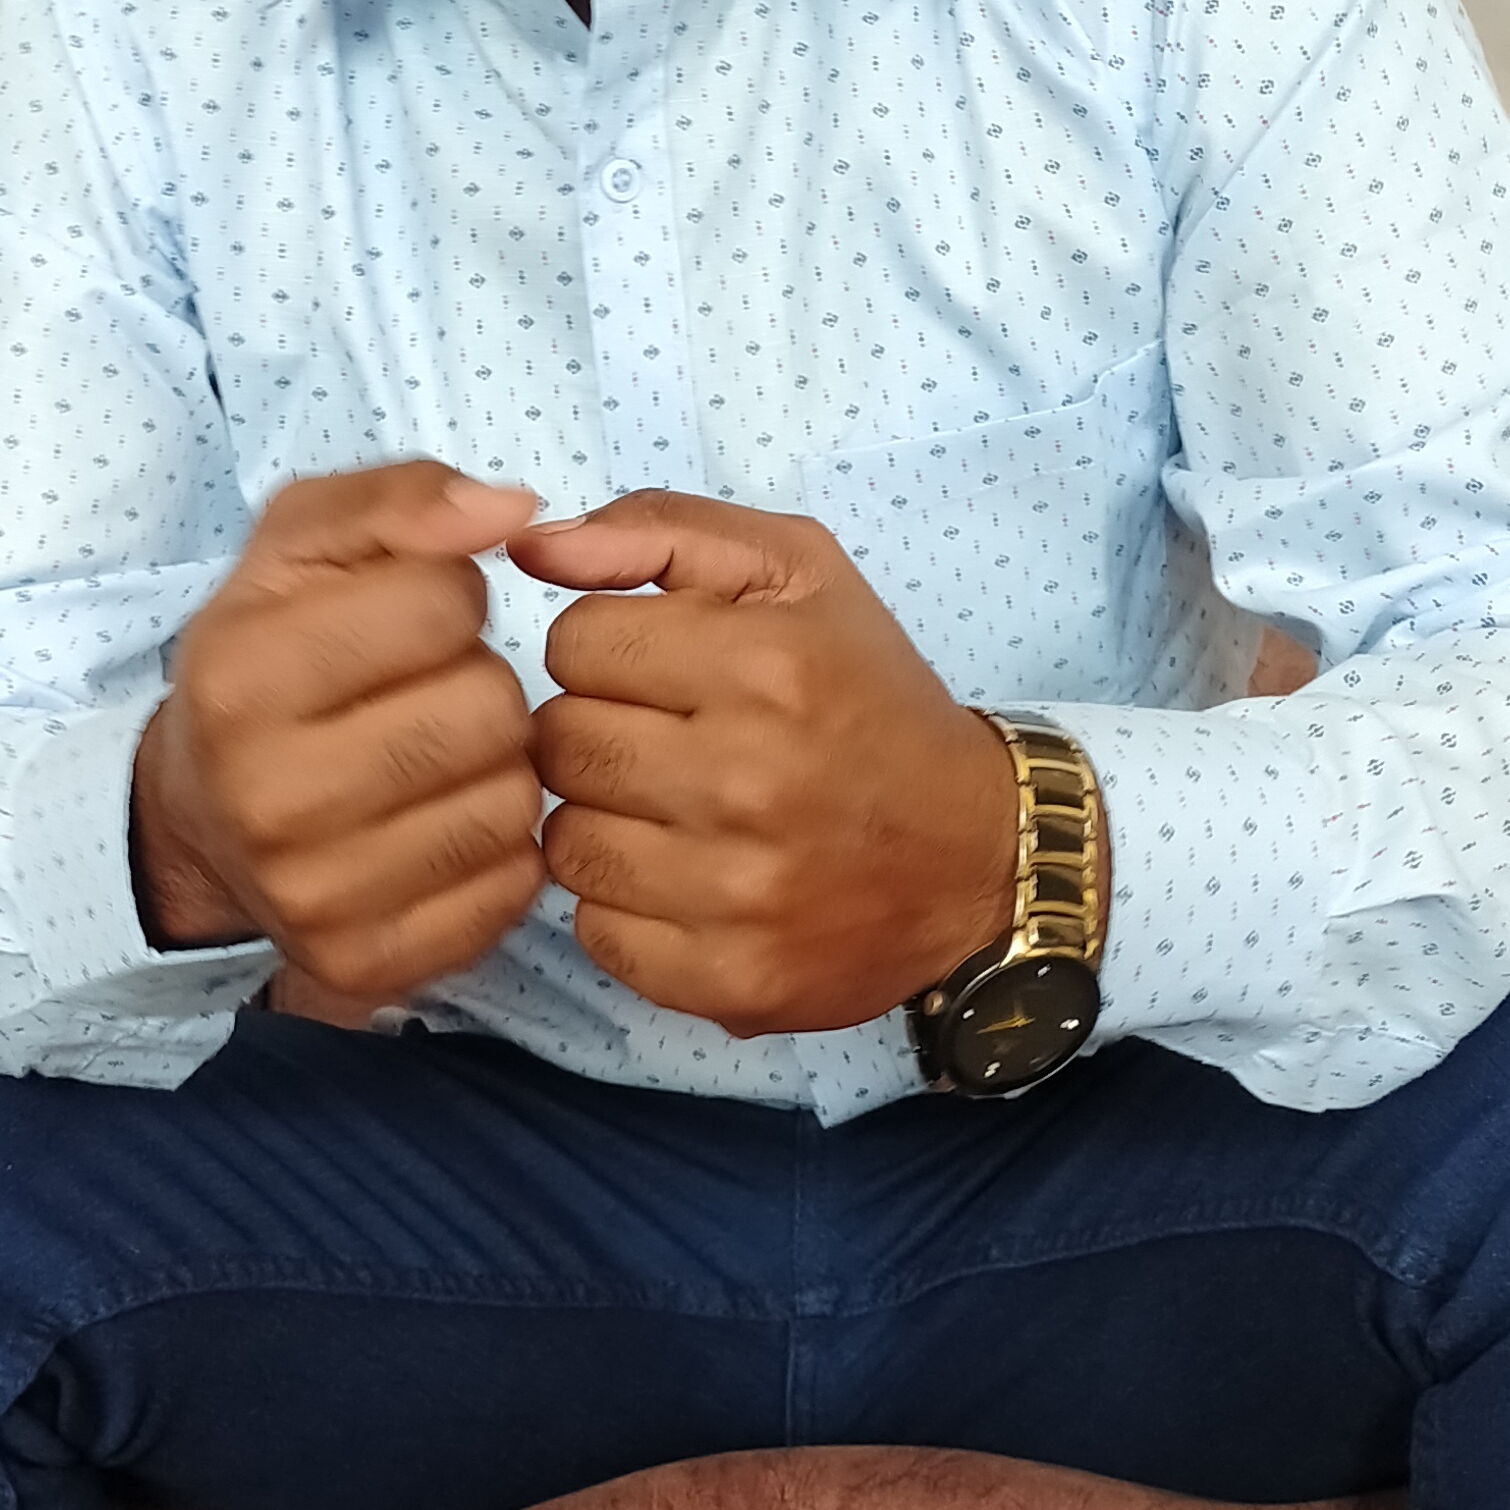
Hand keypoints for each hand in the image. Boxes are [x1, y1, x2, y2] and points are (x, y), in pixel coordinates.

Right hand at [132, 461, 543, 1001]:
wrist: (199, 816)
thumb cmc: (269, 658)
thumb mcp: (302, 545)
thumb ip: (402, 498)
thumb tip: (514, 510)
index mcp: (239, 676)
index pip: (446, 603)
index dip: (450, 597)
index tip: (408, 622)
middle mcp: (265, 796)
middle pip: (490, 710)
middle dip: (480, 685)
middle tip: (426, 696)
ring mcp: (314, 894)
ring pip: (513, 801)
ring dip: (498, 768)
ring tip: (436, 759)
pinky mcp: (368, 962)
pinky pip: (514, 885)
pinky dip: (499, 848)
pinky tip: (441, 824)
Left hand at [510, 492, 1015, 1036]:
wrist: (977, 856)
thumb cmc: (872, 700)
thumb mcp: (798, 572)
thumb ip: (662, 530)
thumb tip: (531, 549)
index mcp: (766, 666)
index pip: (573, 643)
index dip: (609, 651)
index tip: (665, 674)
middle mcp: (748, 781)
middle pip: (560, 745)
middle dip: (598, 734)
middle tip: (666, 745)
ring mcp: (737, 893)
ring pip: (565, 844)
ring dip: (603, 823)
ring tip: (673, 813)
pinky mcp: (730, 979)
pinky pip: (596, 933)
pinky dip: (625, 909)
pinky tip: (685, 882)